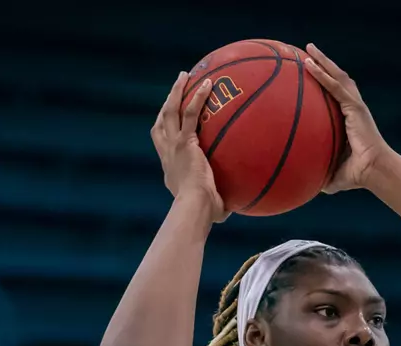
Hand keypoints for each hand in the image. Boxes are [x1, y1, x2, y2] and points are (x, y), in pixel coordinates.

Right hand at [151, 72, 225, 222]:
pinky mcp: (184, 143)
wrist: (195, 208)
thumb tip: (239, 206)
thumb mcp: (213, 208)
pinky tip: (207, 84)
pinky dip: (197, 97)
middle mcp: (168, 155)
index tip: (173, 121)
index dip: (166, 131)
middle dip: (168, 104)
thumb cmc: (205, 215)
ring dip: (176, 92)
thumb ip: (222, 202)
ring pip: (170, 111)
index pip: (165, 144)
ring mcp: (174, 147)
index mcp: (171, 169)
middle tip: (176, 89)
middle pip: (161, 123)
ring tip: (185, 75)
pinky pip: (191, 114)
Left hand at [303, 44, 393, 192]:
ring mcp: (355, 106)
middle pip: (337, 79)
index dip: (325, 81)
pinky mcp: (355, 107)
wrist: (373, 171)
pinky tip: (309, 65)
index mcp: (349, 119)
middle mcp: (353, 108)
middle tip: (308, 52)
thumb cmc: (356, 175)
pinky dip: (323, 75)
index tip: (312, 72)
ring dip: (323, 61)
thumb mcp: (332, 173)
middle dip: (324, 64)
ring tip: (309, 49)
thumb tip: (302, 183)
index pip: (335, 94)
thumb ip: (318, 172)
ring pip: (337, 76)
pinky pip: (335, 87)